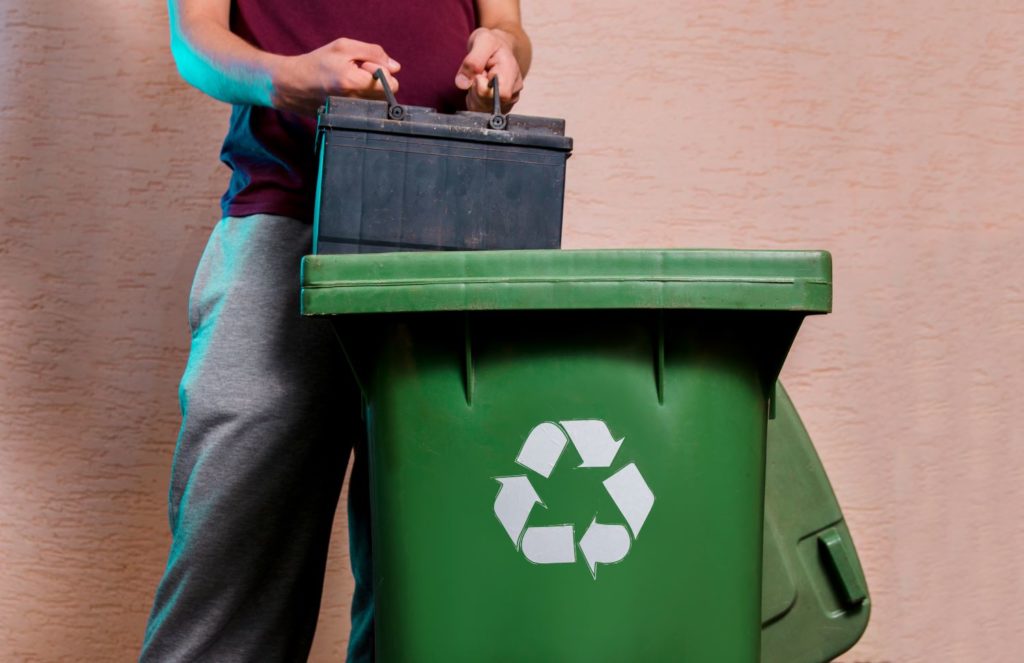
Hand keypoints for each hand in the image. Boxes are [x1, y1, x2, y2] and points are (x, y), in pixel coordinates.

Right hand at [270, 38, 400, 114]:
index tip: (364, 67)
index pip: (392, 84)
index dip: (382, 72)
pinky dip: (361, 101)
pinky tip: (346, 95)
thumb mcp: (344, 47)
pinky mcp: (348, 121)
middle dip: (377, 82)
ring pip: (377, 103)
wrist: (293, 84)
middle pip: (387, 95)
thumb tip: (396, 67)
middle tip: (356, 74)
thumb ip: (373, 53)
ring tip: (349, 84)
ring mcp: (352, 115)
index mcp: (355, 82)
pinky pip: (367, 111)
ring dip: (368, 92)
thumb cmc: (318, 62)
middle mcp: (356, 102)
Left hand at [455, 28, 522, 113]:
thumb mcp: (482, 41)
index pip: (500, 94)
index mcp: (511, 72)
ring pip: (482, 109)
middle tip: (478, 74)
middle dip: (475, 90)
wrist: (498, 49)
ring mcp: (508, 101)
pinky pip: (480, 111)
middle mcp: (514, 90)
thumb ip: (472, 61)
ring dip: (474, 95)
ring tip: (479, 79)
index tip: (479, 75)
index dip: (483, 88)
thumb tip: (462, 83)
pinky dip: (474, 100)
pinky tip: (479, 87)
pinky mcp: (500, 107)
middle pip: (488, 103)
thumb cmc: (492, 44)